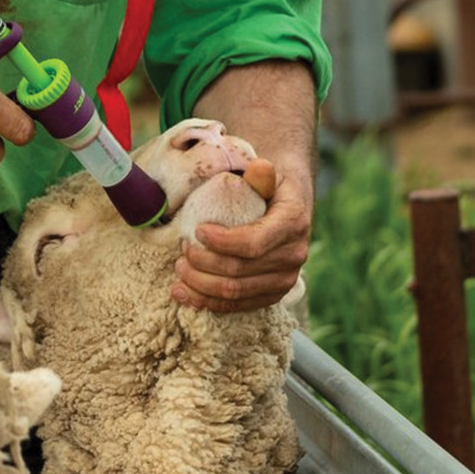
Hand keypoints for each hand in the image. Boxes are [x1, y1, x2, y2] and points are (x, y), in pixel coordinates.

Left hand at [171, 154, 311, 312]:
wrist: (288, 206)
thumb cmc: (269, 186)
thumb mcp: (268, 174)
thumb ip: (260, 174)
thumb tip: (260, 167)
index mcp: (294, 221)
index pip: (253, 243)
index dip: (221, 242)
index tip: (196, 231)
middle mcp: (295, 254)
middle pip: (239, 271)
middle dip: (203, 263)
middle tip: (181, 250)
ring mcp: (286, 279)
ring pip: (236, 293)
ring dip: (200, 285)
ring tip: (179, 269)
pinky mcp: (273, 294)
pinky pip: (239, 306)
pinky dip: (208, 303)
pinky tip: (184, 294)